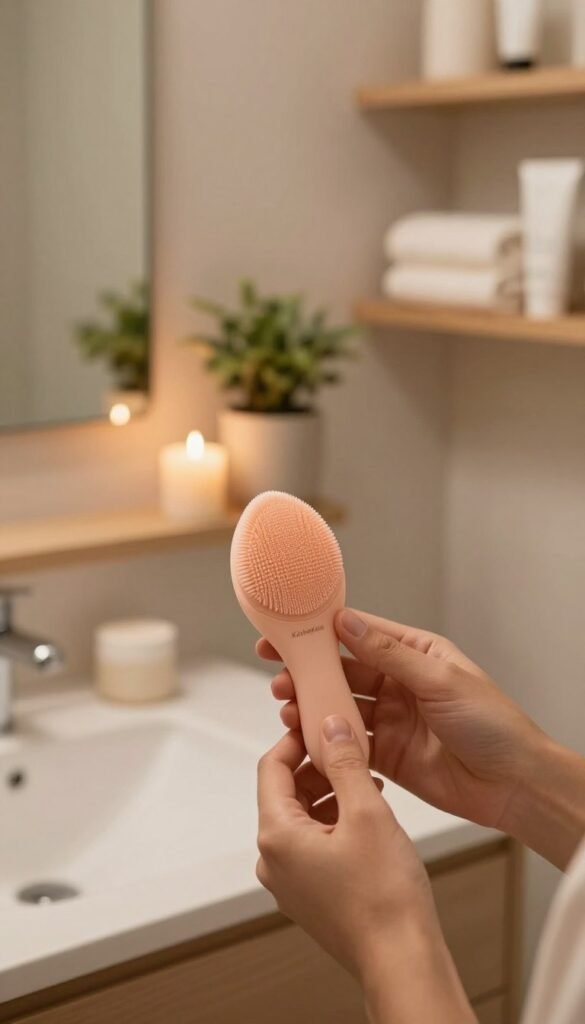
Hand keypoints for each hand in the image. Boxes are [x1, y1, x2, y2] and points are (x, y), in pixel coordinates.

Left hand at [256, 717, 472, 1022]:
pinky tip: (366, 814)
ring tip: (367, 780)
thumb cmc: (384, 896)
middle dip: (317, 766)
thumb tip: (331, 726)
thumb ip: (345, 762)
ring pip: (301, 817)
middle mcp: (273, 860)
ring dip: (330, 792)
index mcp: (277, 836)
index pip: (271, 767)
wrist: (402, 959)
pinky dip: (334, 820)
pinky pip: (313, 843)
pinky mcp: (311, 894)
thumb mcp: (367, 811)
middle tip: (350, 748)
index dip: (295, 739)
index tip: (320, 722)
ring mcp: (290, 881)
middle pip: (285, 792)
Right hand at [258, 609, 545, 835]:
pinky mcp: (385, 754)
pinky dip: (325, 740)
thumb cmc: (492, 724)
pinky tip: (306, 737)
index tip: (290, 631)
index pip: (361, 634)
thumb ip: (390, 654)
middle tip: (281, 677)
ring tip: (290, 708)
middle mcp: (399, 684)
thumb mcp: (440, 679)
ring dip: (313, 706)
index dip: (323, 632)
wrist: (513, 784)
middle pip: (344, 671)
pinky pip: (348, 743)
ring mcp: (390, 720)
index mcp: (415, 654)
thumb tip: (350, 623)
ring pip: (340, 707)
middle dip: (310, 672)